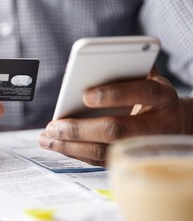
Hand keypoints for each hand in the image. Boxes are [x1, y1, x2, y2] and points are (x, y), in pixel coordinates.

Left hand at [39, 70, 189, 165]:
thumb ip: (128, 69)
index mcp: (162, 98)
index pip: (141, 92)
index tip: (85, 94)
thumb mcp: (148, 79)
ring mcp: (141, 147)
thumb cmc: (152, 98)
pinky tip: (57, 145)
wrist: (174, 126)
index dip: (114, 93)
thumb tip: (97, 61)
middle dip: (80, 129)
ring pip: (104, 151)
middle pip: (116, 129)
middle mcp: (157, 125)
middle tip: (54, 126)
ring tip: (46, 139)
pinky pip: (98, 160)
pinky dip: (75, 153)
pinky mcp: (127, 160)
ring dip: (70, 146)